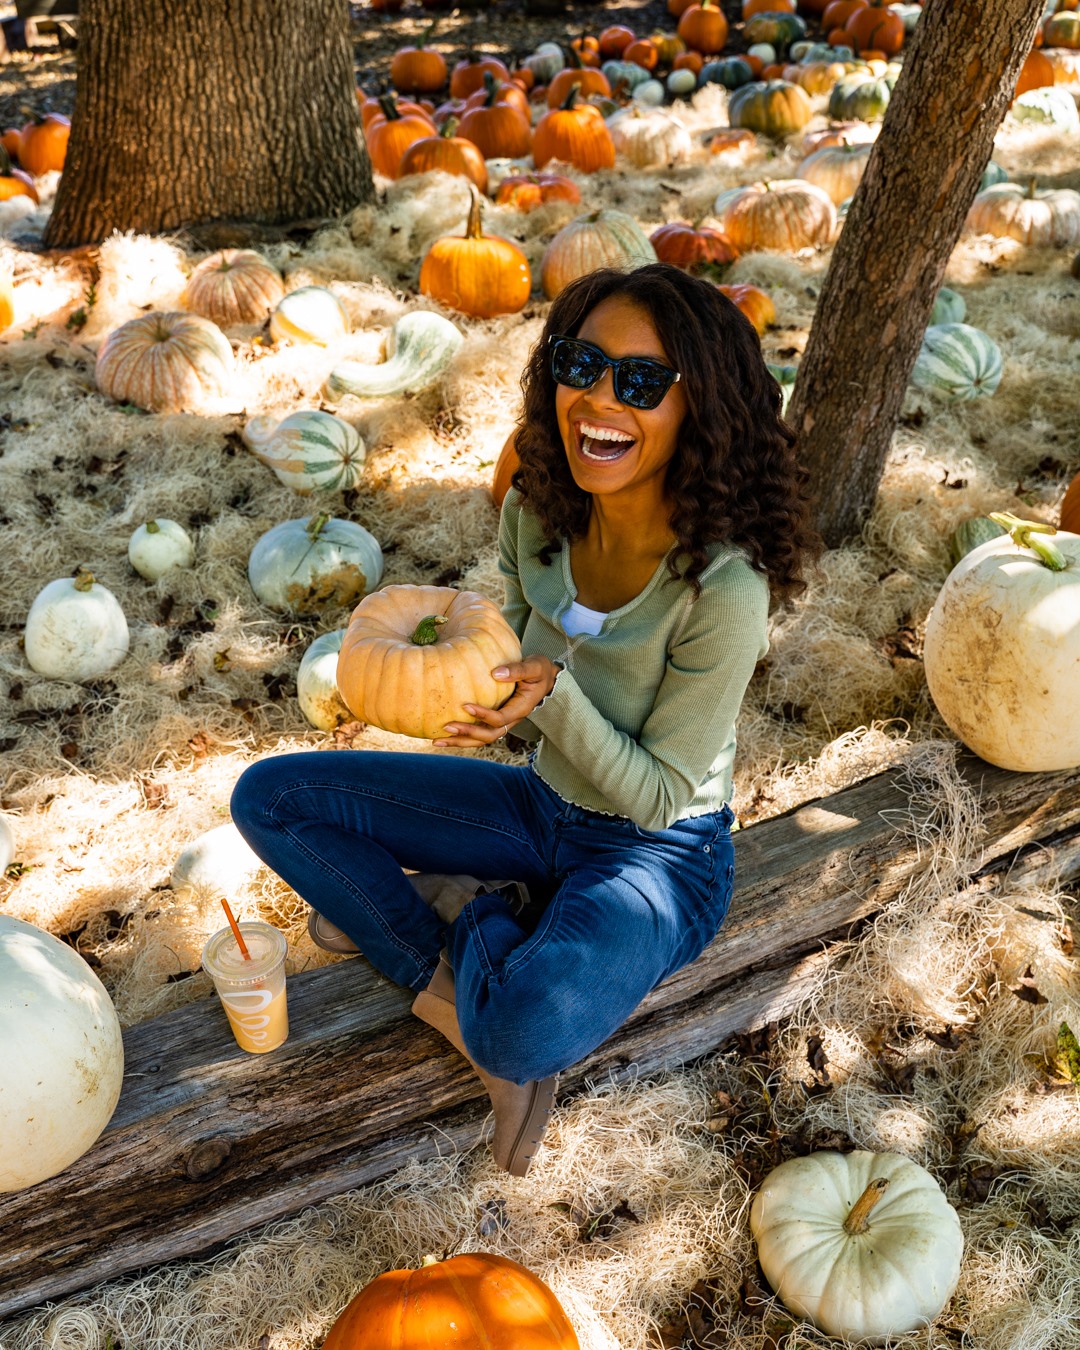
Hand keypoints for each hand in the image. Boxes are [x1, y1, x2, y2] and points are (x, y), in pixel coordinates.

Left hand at [433, 655, 560, 747]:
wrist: (546, 679)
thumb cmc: (539, 671)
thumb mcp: (534, 667)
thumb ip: (517, 670)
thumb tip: (495, 673)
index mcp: (520, 709)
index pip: (500, 719)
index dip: (483, 715)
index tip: (465, 706)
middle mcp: (511, 720)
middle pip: (488, 735)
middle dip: (467, 734)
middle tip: (447, 727)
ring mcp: (503, 722)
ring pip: (482, 739)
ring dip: (460, 741)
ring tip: (437, 740)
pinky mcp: (496, 720)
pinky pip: (478, 732)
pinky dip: (462, 736)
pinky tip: (444, 734)